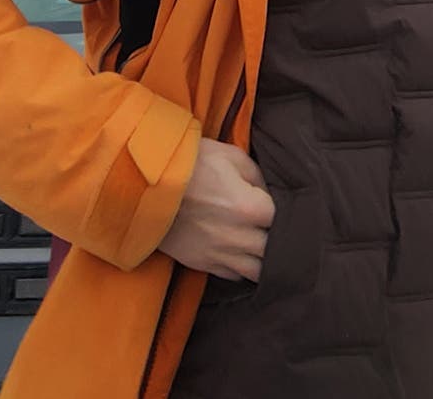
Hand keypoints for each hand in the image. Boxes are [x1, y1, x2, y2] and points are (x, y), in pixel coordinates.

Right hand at [157, 139, 273, 281]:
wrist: (144, 184)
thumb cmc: (190, 164)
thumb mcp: (231, 157)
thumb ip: (258, 177)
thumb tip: (269, 194)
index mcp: (250, 207)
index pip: (284, 221)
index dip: (288, 215)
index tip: (287, 211)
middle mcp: (239, 237)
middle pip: (275, 252)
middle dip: (279, 242)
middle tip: (279, 232)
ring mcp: (220, 254)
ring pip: (257, 272)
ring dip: (263, 261)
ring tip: (264, 249)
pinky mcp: (202, 263)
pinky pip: (233, 275)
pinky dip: (242, 268)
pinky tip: (242, 255)